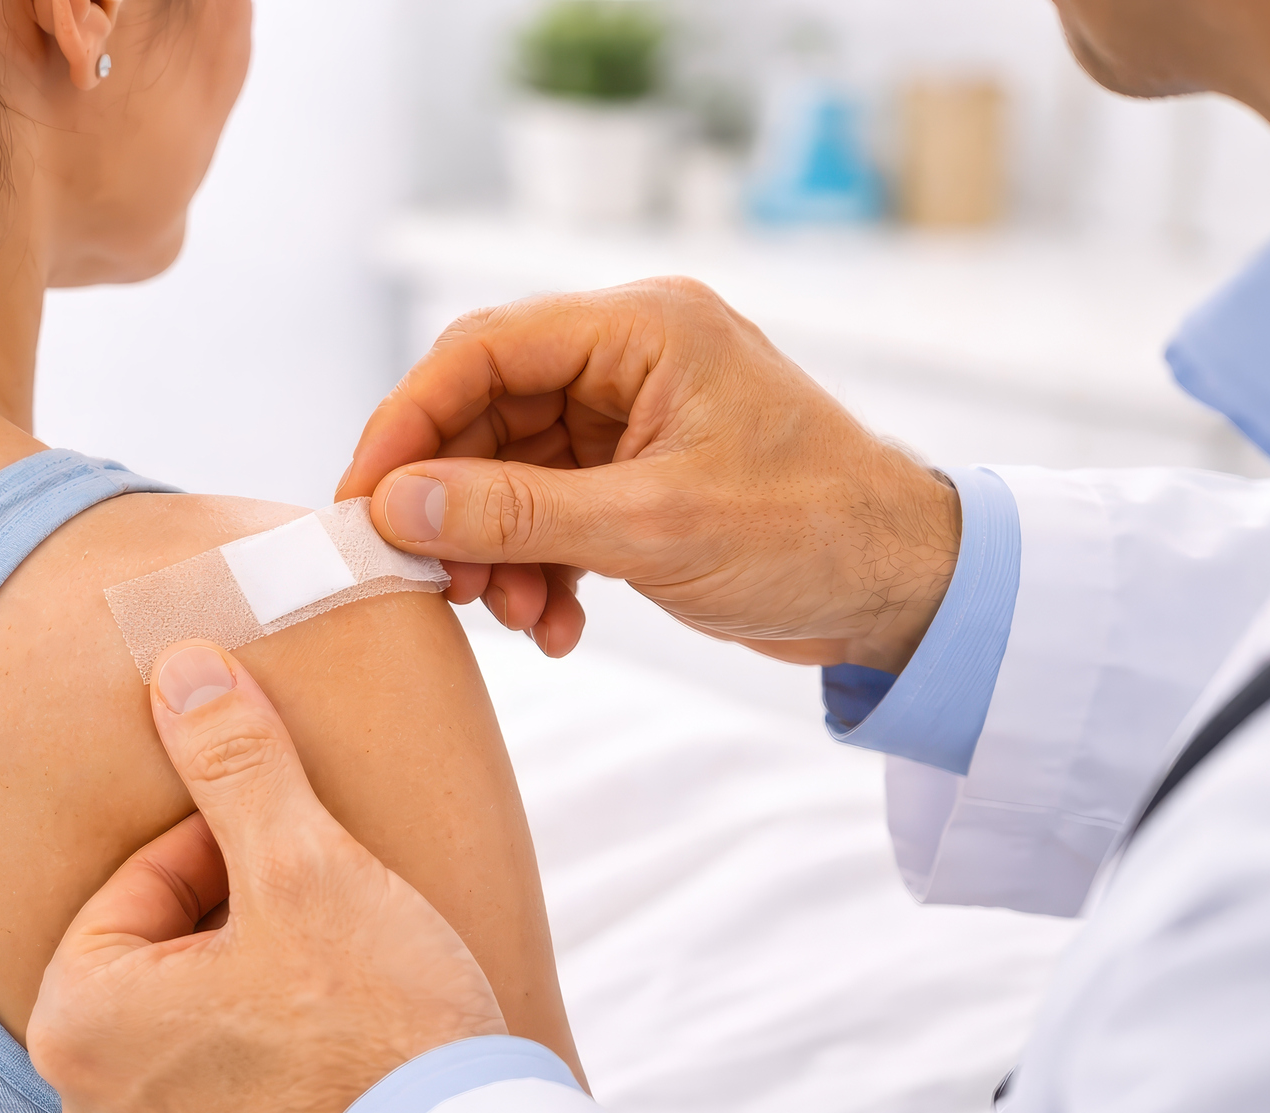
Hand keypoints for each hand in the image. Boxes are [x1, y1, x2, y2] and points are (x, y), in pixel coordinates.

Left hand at [26, 641, 505, 1112]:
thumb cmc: (376, 1024)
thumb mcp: (305, 865)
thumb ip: (236, 761)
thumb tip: (181, 667)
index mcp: (79, 1025)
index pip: (140, 885)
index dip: (228, 847)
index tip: (300, 850)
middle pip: (160, 961)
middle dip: (238, 921)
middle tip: (326, 907)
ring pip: (191, 1034)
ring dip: (251, 994)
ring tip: (339, 979)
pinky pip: (223, 1108)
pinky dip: (270, 1072)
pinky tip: (339, 1054)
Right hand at [337, 277, 961, 668]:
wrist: (906, 589)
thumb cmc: (811, 533)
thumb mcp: (653, 527)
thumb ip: (516, 512)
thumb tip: (395, 505)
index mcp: (642, 328)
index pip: (482, 350)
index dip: (407, 424)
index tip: (363, 503)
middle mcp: (631, 358)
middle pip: (487, 413)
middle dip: (454, 504)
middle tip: (434, 580)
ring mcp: (634, 418)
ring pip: (512, 472)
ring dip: (496, 549)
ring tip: (513, 616)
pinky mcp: (640, 477)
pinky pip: (551, 511)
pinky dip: (539, 568)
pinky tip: (555, 626)